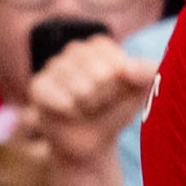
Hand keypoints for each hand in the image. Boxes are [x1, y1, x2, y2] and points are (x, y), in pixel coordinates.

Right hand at [25, 28, 157, 171]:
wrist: (92, 140)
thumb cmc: (117, 109)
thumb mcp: (140, 90)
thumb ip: (148, 72)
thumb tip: (127, 68)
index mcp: (100, 45)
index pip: (118, 63)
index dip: (122, 84)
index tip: (118, 90)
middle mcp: (74, 50)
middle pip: (101, 75)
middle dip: (106, 97)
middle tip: (100, 102)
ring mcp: (53, 66)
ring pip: (81, 90)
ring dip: (88, 106)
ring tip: (86, 107)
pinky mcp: (38, 86)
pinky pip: (60, 99)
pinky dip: (70, 111)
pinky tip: (69, 112)